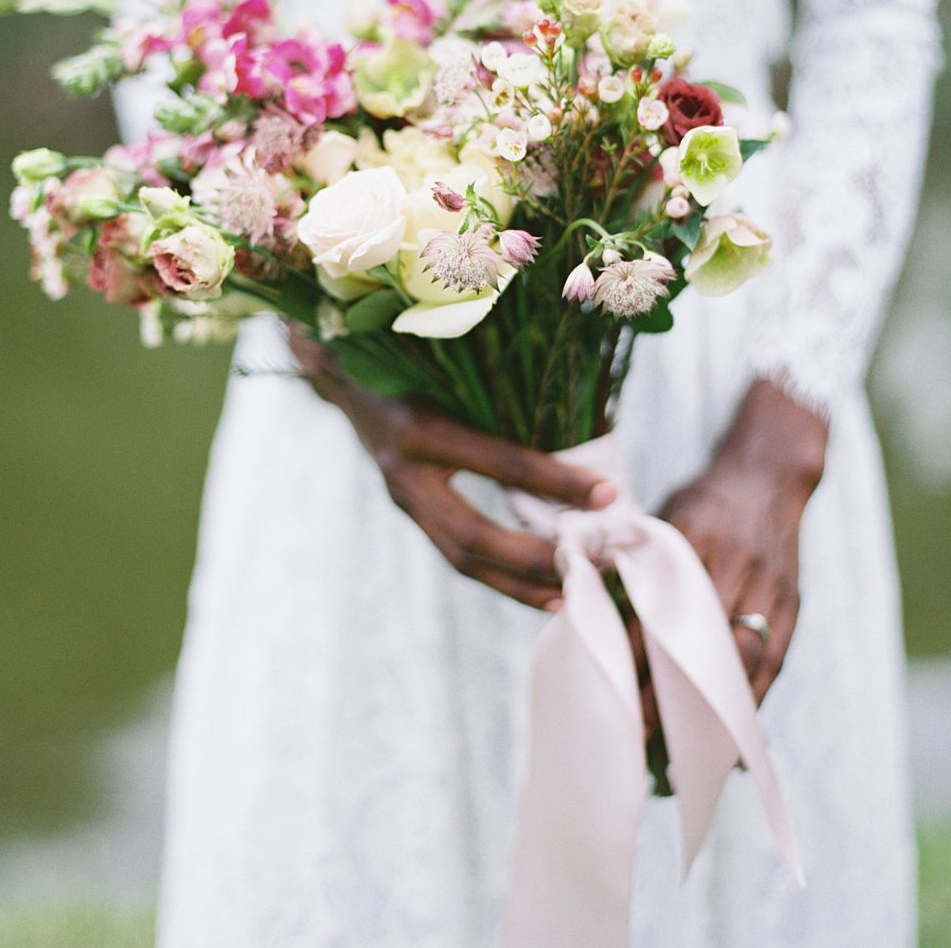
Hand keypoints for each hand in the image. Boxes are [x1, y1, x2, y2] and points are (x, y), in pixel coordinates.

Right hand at [288, 327, 617, 609]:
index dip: (555, 482)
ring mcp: (401, 496)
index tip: (608, 493)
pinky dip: (497, 572)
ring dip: (516, 584)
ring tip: (568, 596)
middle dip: (535, 560)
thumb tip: (580, 420)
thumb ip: (501, 392)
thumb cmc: (410, 355)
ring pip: (460, 557)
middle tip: (592, 565)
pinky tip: (535, 582)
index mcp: (419, 428)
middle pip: (472, 536)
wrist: (342, 371)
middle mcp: (404, 471)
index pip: (500, 463)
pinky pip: (455, 551)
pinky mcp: (408, 508)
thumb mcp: (451, 364)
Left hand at [630, 380, 827, 733]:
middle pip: (701, 642)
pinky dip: (753, 699)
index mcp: (692, 539)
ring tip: (682, 749)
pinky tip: (731, 731)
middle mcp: (734, 564)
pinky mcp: (792, 603)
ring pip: (740, 658)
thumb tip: (578, 599)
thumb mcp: (661, 514)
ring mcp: (768, 586)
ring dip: (712, 708)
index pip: (660, 608)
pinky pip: (774, 660)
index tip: (611, 690)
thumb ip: (627, 554)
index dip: (638, 654)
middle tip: (638, 734)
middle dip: (671, 693)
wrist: (768, 475)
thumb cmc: (701, 501)